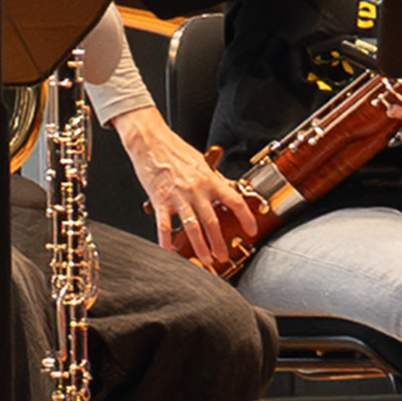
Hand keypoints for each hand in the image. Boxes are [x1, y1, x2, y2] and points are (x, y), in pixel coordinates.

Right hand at [144, 144, 263, 276]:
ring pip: (192, 227)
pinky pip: (164, 225)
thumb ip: (215, 178)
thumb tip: (229, 187)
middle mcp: (197, 190)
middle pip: (213, 222)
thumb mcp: (201, 162)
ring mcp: (178, 196)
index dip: (246, 218)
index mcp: (210, 180)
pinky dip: (166, 240)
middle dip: (219, 242)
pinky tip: (169, 250)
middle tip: (223, 256)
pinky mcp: (160, 200)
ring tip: (205, 259)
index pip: (235, 202)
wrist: (150, 141)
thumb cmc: (174, 149)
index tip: (251, 230)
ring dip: (200, 246)